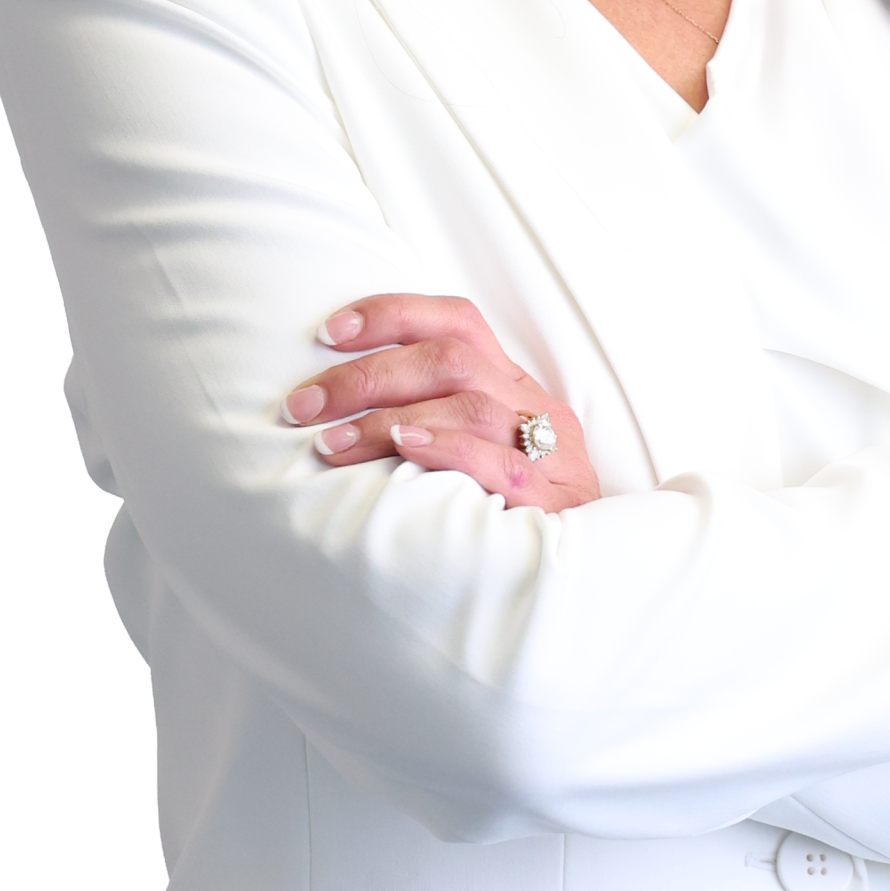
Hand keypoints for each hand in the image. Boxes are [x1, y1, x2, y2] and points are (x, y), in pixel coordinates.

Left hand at [285, 295, 600, 509]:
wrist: (587, 576)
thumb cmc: (512, 513)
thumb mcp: (477, 453)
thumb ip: (431, 420)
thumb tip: (337, 409)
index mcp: (515, 385)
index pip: (458, 321)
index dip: (392, 314)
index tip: (327, 332)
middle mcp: (534, 407)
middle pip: (451, 359)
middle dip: (365, 376)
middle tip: (302, 406)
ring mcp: (549, 453)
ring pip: (468, 406)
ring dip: (386, 420)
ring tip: (329, 444)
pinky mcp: (552, 502)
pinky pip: (500, 464)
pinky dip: (447, 449)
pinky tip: (402, 449)